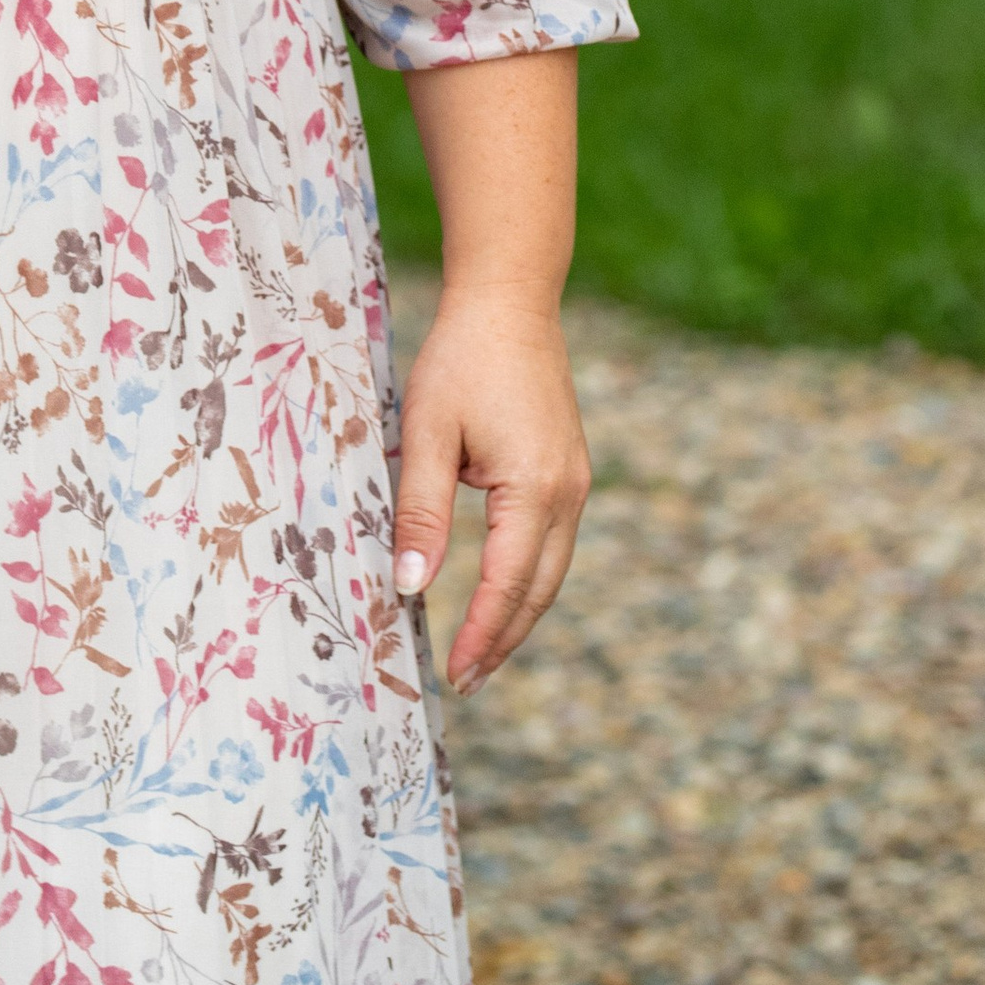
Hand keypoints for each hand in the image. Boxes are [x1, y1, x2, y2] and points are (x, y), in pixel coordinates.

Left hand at [391, 290, 590, 695]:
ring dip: (518, 615)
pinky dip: (529, 579)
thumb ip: (420, 513)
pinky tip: (502, 594)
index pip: (507, 585)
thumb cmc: (461, 359)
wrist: (509, 300)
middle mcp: (568, 493)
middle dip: (502, 640)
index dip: (479, 635)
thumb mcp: (427, 433)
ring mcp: (576, 482)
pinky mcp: (571, 470)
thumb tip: (408, 587)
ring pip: (551, 571)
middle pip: (538, 591)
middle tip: (467, 683)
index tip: (453, 677)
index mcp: (534, 488)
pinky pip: (553, 543)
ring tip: (481, 654)